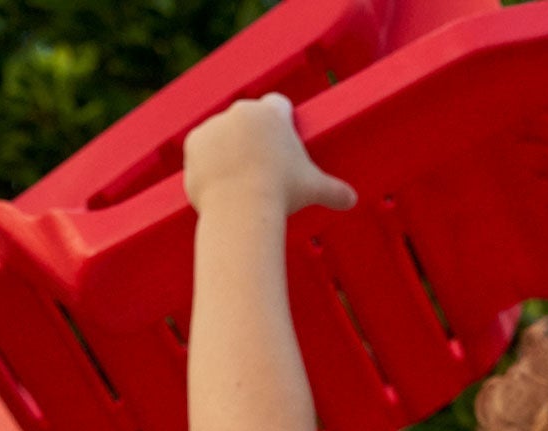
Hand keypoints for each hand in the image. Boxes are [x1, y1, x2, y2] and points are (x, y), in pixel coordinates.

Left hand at [183, 91, 356, 216]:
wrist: (241, 207)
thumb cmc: (281, 194)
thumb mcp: (313, 189)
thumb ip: (334, 190)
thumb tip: (353, 200)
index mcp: (272, 113)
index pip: (278, 106)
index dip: (281, 124)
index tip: (281, 145)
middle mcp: (242, 111)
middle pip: (248, 121)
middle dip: (252, 140)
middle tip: (260, 170)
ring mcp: (215, 124)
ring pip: (223, 136)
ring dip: (227, 152)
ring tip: (238, 183)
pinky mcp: (193, 142)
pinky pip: (201, 152)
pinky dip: (207, 167)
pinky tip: (218, 186)